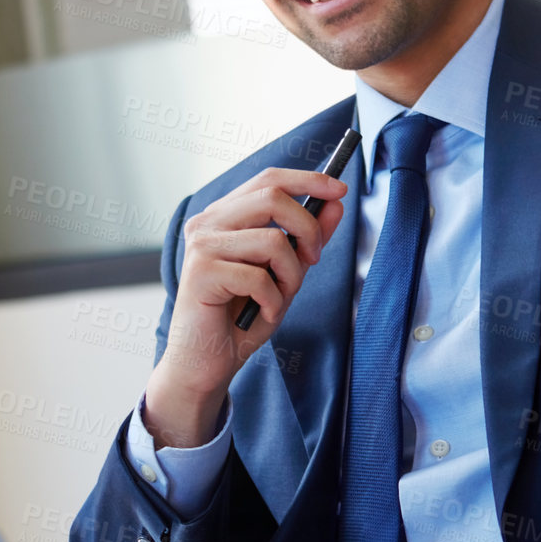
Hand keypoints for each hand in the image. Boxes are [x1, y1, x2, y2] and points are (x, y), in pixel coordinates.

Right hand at [143, 167, 347, 447]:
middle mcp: (207, 223)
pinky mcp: (200, 273)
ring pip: (273, 240)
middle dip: (308, 229)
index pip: (268, 180)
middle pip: (272, 198)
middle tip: (314, 259)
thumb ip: (306, 238)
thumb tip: (335, 204)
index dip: (307, 180)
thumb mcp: (285, 273)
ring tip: (280, 297)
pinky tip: (263, 313)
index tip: (339, 190)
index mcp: (224, 216)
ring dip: (291, 275)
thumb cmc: (242, 317)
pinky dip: (274, 301)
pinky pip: (259, 277)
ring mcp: (201, 246)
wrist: (207, 362)